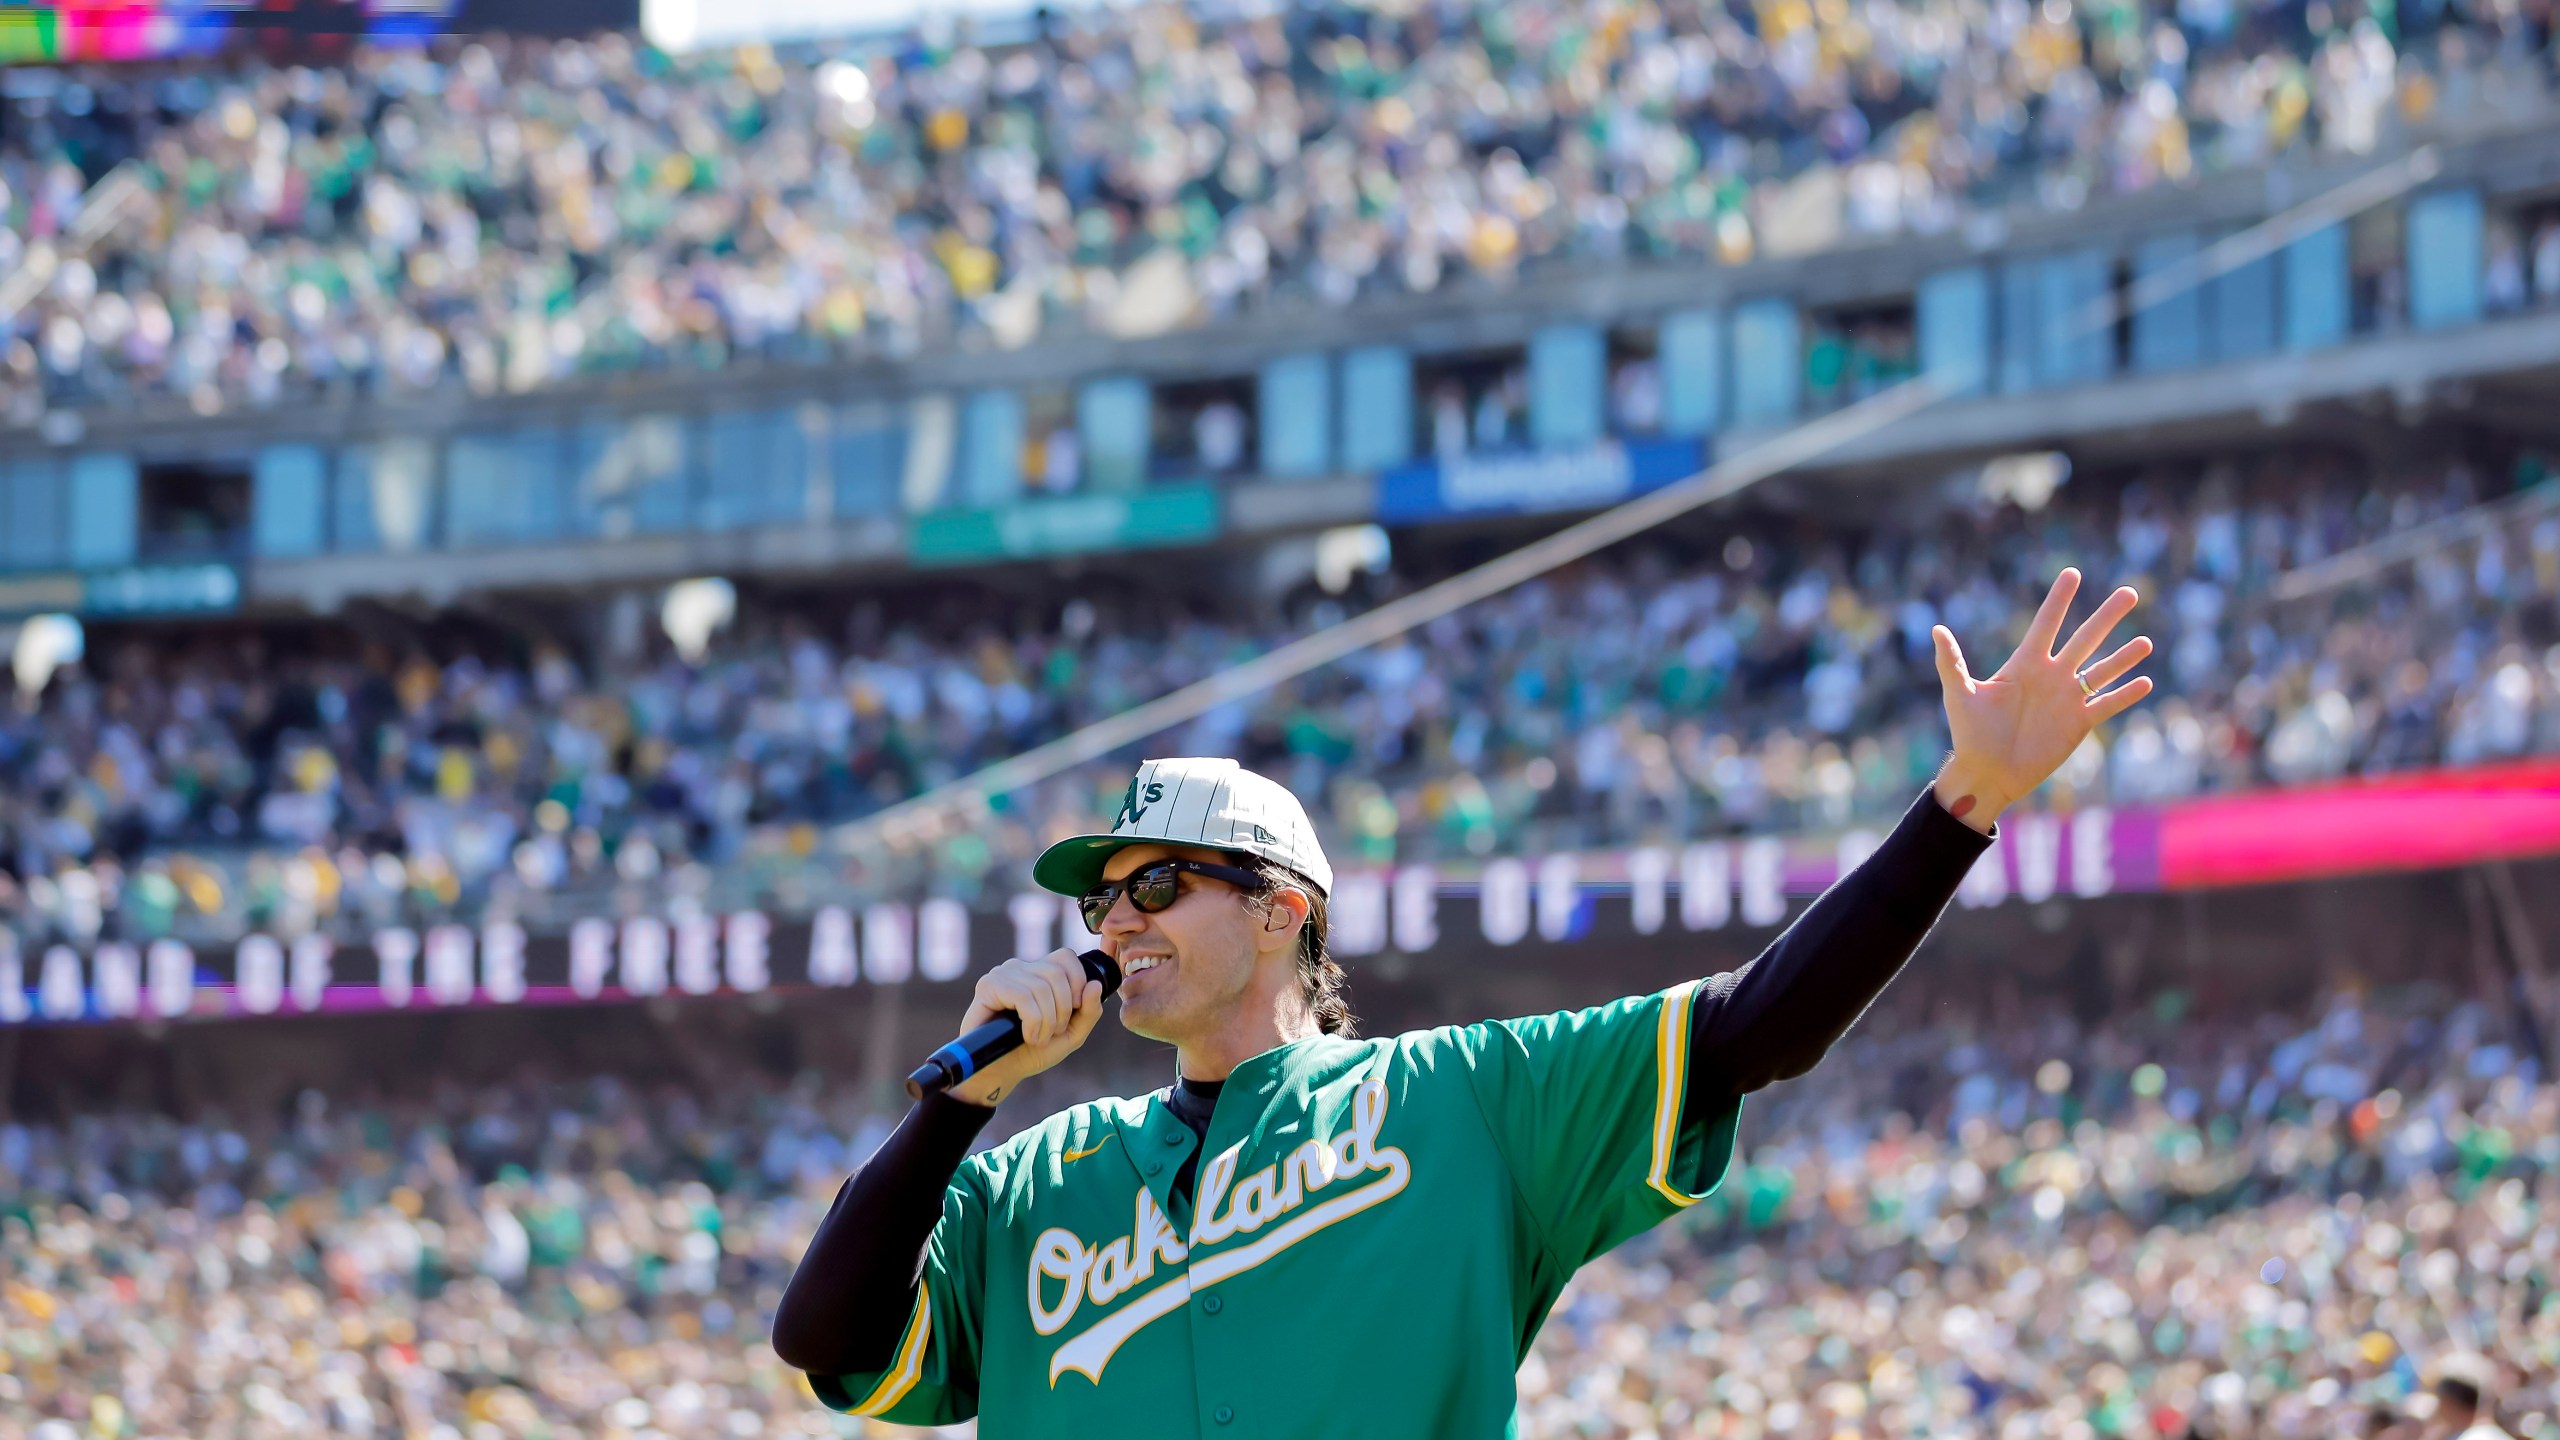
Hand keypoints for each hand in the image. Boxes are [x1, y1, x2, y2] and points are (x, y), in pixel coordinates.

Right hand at [947, 947, 1107, 1107]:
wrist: (1001, 1072)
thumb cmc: (1033, 1052)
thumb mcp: (1071, 1034)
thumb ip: (1089, 1011)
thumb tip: (1095, 984)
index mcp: (1039, 972)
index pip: (1065, 956)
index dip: (1077, 981)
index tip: (1075, 1009)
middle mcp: (1020, 968)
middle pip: (1056, 972)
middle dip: (1063, 1008)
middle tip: (1054, 1032)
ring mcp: (1002, 974)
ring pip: (1041, 987)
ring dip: (1047, 1021)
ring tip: (1038, 1039)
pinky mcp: (988, 986)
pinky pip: (1022, 996)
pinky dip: (1032, 1021)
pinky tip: (1027, 1036)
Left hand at [1931, 568, 2153, 831]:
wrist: (1987, 773)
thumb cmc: (1969, 734)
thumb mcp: (1960, 695)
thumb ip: (1951, 662)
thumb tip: (1935, 629)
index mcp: (2024, 664)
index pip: (2046, 624)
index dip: (2059, 600)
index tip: (2073, 573)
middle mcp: (2051, 676)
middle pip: (2084, 639)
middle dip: (2106, 617)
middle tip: (2129, 593)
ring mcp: (2067, 699)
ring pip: (2102, 670)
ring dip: (2124, 657)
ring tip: (2145, 641)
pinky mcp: (2078, 724)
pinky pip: (2106, 705)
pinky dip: (2125, 695)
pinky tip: (2145, 682)